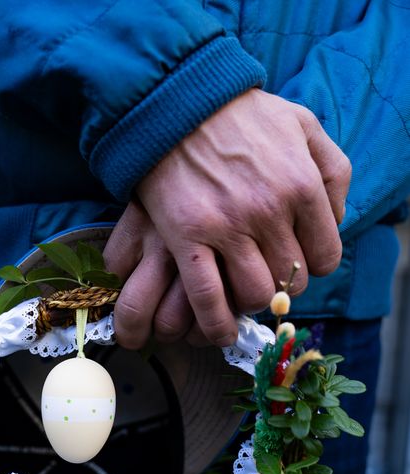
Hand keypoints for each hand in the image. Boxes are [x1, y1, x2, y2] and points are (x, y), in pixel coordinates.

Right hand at [107, 88, 350, 348]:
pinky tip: (218, 332)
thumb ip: (333, 170)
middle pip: (290, 281)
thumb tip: (336, 218)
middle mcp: (269, 211)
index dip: (312, 267)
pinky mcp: (187, 238)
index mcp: (302, 185)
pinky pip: (207, 298)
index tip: (295, 264)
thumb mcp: (304, 124)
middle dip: (281, 286)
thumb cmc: (242, 115)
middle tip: (265, 278)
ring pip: (254, 294)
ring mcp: (227, 227)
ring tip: (242, 298)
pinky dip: (215, 323)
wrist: (178, 101)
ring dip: (251, 303)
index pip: (324, 256)